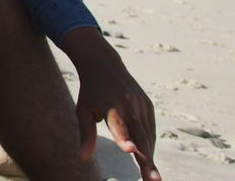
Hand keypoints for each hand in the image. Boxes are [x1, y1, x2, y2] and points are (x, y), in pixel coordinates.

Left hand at [65, 28, 160, 180]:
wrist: (104, 64)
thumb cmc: (90, 92)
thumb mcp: (83, 110)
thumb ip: (85, 134)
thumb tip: (82, 159)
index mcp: (110, 105)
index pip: (119, 125)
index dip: (124, 138)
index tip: (130, 151)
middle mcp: (128, 104)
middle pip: (140, 136)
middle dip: (147, 160)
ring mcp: (141, 104)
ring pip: (148, 136)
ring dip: (151, 157)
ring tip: (152, 178)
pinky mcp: (148, 105)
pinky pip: (150, 129)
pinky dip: (149, 145)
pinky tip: (149, 160)